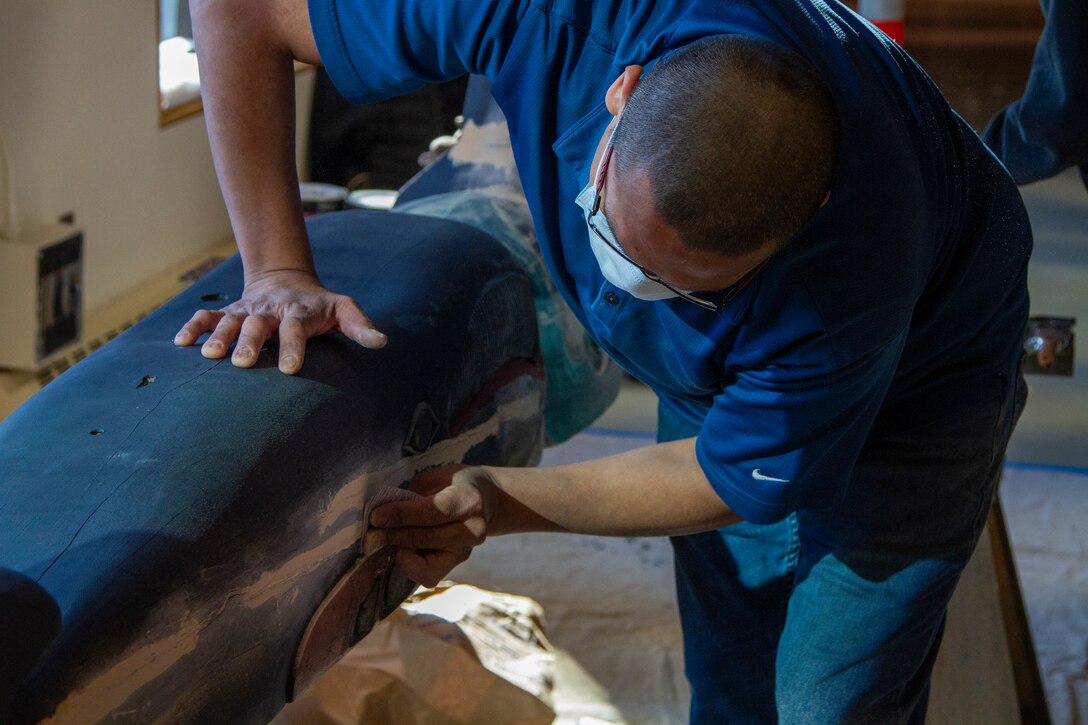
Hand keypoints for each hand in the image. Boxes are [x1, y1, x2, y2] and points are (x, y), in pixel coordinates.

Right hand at [173, 269, 386, 373]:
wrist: (286, 280)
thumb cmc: (320, 305)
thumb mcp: (344, 308)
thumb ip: (360, 325)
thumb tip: (382, 342)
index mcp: (298, 312)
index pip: (295, 329)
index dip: (293, 347)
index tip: (291, 369)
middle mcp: (269, 310)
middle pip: (258, 325)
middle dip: (249, 341)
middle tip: (240, 362)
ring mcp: (247, 310)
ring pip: (229, 320)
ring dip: (218, 335)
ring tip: (209, 355)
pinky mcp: (228, 312)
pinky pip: (207, 317)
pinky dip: (193, 326)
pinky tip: (180, 343)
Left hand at [364, 465, 497, 587]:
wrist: (485, 499)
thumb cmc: (452, 483)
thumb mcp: (434, 479)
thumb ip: (412, 496)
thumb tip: (381, 516)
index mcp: (469, 499)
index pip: (432, 511)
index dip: (401, 515)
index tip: (375, 517)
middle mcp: (473, 529)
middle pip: (425, 537)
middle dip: (392, 536)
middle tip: (368, 534)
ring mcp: (467, 550)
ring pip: (425, 561)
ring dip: (398, 551)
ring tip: (380, 541)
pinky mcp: (457, 563)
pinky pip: (429, 576)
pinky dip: (410, 567)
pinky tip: (400, 551)